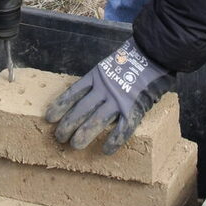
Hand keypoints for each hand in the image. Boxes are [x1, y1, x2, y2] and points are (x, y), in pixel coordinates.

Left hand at [45, 37, 174, 154]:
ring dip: (83, 135)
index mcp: (96, 76)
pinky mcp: (134, 109)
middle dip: (68, 125)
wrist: (155, 54)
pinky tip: (106, 151)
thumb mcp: (110, 65)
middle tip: (59, 138)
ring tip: (74, 146)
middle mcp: (104, 89)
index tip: (49, 117)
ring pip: (96, 121)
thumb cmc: (133, 59)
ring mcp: (118, 100)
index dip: (60, 106)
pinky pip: (122, 130)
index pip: (73, 93)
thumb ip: (101, 80)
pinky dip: (113, 142)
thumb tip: (90, 94)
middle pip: (80, 110)